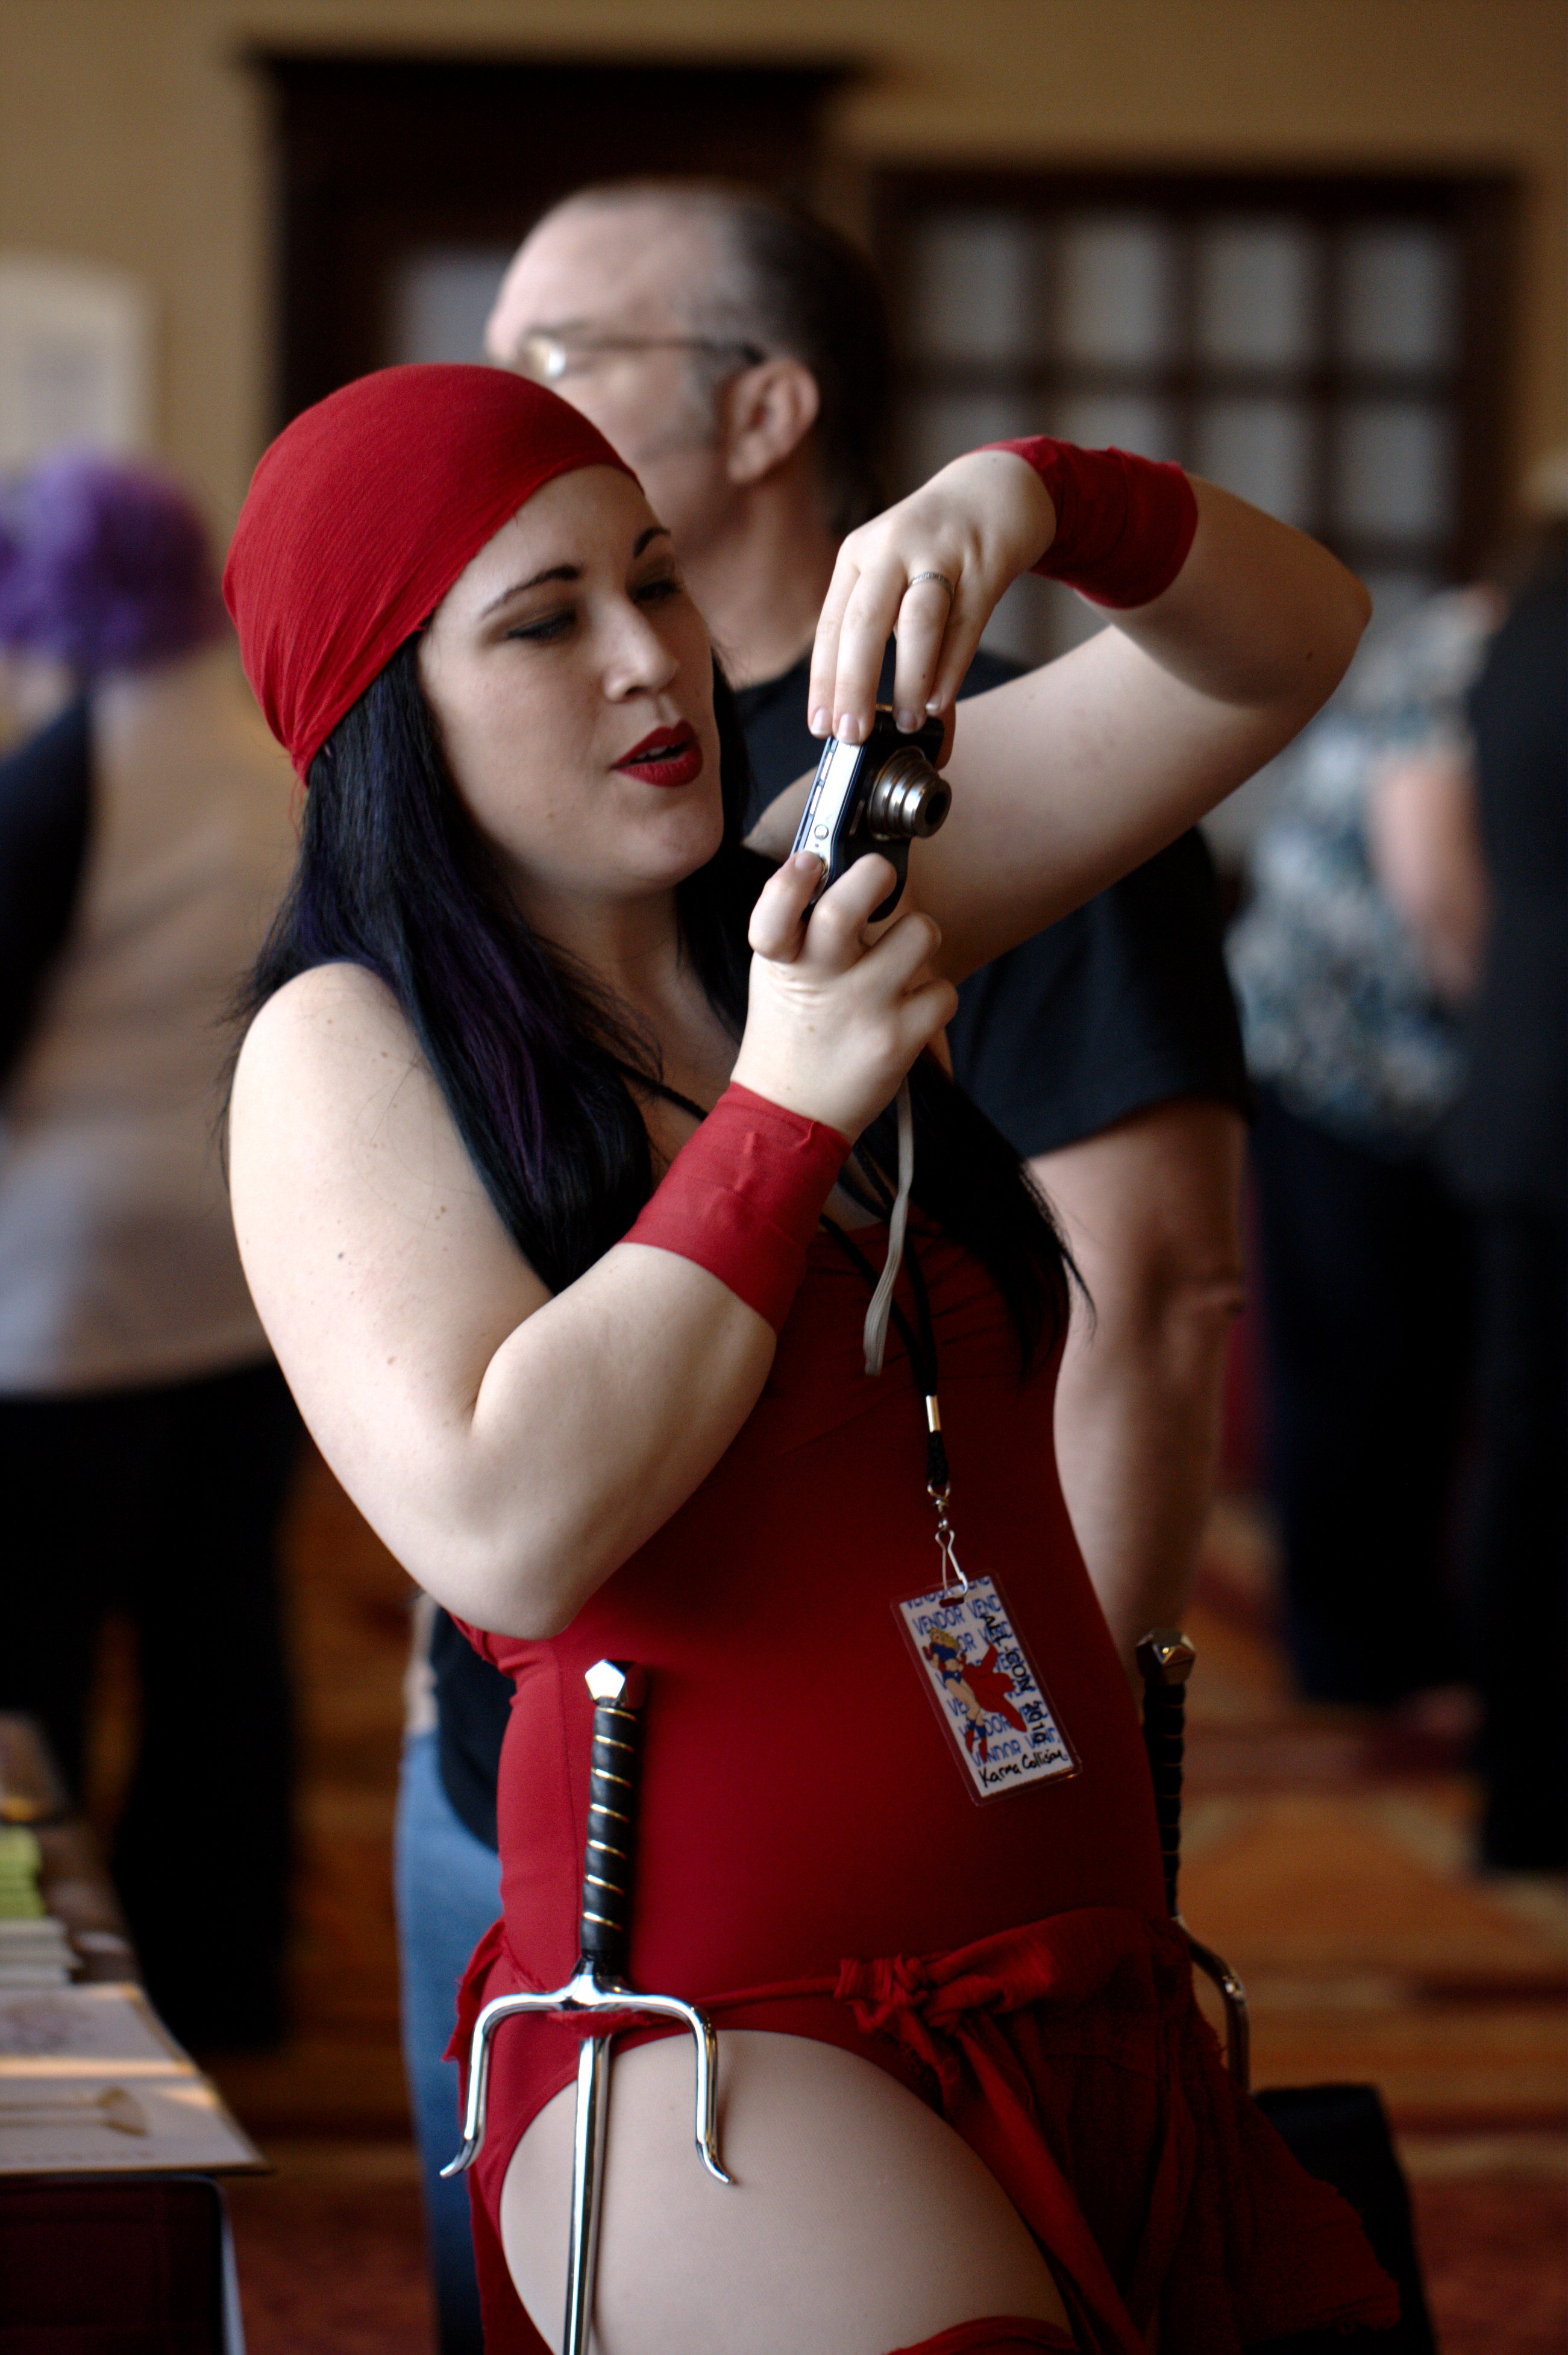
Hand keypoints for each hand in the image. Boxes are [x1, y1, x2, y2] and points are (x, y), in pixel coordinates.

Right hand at [731, 852, 957, 1138]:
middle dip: (874, 876)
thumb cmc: (791, 1031)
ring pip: (920, 934)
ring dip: (920, 936)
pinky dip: (933, 997)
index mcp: (783, 962)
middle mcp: (822, 981)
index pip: (774, 912)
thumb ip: (797, 926)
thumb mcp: (777, 974)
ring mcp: (863, 1008)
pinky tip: (909, 1009)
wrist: (793, 1112)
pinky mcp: (899, 1039)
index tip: (808, 863)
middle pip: (845, 909)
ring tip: (902, 956)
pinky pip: (943, 991)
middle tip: (882, 881)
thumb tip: (831, 864)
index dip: (790, 881)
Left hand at [808, 449, 1055, 746]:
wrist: (994, 491)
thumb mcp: (894, 576)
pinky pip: (964, 625)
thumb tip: (872, 718)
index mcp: (858, 556)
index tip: (821, 726)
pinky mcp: (984, 565)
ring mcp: (940, 553)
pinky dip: (950, 668)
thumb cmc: (934, 550)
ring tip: (908, 724)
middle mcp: (891, 549)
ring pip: (917, 623)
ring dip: (909, 680)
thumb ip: (880, 636)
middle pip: (864, 623)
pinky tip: (939, 702)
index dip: (824, 681)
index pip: (831, 625)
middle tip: (853, 735)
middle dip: (854, 685)